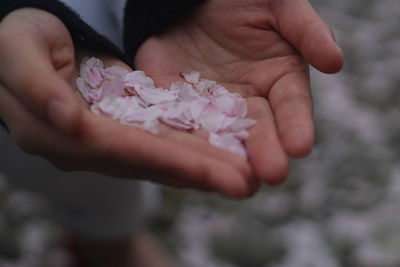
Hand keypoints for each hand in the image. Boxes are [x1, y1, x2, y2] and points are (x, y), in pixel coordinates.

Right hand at [0, 8, 256, 197]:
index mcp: (62, 134)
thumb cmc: (17, 43)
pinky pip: (165, 139)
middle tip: (246, 184)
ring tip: (246, 176)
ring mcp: (112, 139)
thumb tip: (68, 119)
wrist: (31, 45)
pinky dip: (194, 148)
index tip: (212, 173)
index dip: (167, 161)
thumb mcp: (17, 52)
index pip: (123, 150)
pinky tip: (223, 152)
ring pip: (164, 155)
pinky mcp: (127, 127)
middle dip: (199, 174)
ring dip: (205, 166)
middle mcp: (93, 146)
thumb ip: (36, 85)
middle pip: (153, 162)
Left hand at [134, 0, 343, 184]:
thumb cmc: (242, 0)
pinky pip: (178, 122)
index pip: (290, 106)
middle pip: (257, 129)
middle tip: (271, 175)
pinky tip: (185, 159)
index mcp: (278, 79)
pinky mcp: (175, 102)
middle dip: (264, 151)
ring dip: (226, 158)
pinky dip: (181, 141)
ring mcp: (210, 105)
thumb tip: (335, 61)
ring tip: (233, 183)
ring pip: (219, 135)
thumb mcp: (279, 6)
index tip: (301, 147)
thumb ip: (306, 31)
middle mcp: (247, 100)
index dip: (295, 125)